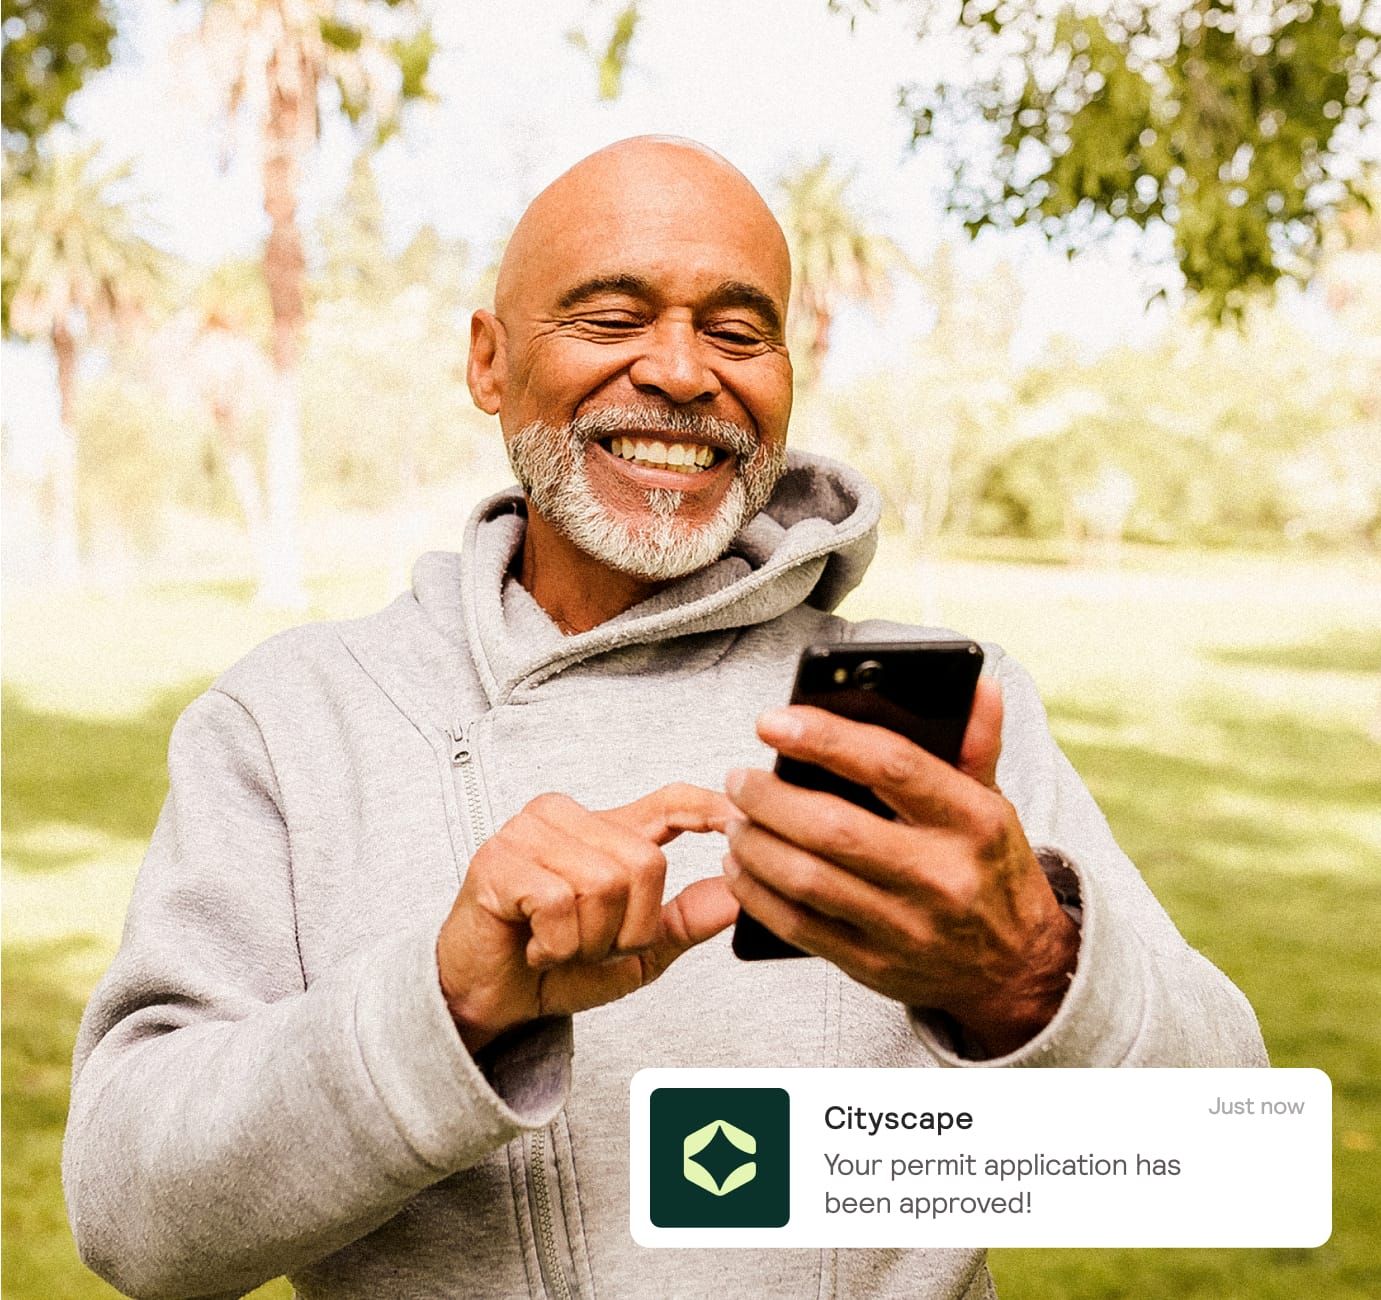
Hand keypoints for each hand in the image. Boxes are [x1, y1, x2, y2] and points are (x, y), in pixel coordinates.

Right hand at [438, 783, 737, 1053]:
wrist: (490, 1001)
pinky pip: (559, 902)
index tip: (740, 818)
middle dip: (629, 928)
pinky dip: (556, 943)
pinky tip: (535, 947)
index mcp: (605, 830)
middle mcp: (566, 817)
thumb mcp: (638, 950)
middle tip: (589, 946)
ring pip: (604, 883)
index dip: (710, 808)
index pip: (669, 801)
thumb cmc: (557, 967)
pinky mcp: (498, 860)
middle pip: (644, 863)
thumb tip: (738, 893)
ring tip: (559, 946)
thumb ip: (685, 919)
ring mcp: (528, 832)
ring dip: (590, 940)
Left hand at [723, 679, 1079, 1057]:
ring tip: (734, 819)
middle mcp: (942, 875)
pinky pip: (799, 928)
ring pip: (808, 879)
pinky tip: (740, 868)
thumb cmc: (989, 869)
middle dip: (770, 797)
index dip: (824, 738)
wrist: (1017, 968)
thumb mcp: (994, 803)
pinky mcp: (876, 966)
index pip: (891, 765)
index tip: (773, 722)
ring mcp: (908, 927)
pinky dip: (757, 895)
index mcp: (973, 820)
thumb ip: (977, 742)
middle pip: (834, 827)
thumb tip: (978, 684)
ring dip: (755, 845)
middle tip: (739, 778)